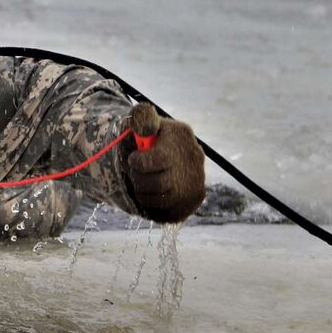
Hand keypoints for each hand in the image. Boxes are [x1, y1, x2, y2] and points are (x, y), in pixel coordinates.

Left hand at [127, 104, 205, 223]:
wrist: (158, 153)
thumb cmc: (143, 138)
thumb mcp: (139, 123)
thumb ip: (140, 120)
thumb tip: (143, 121)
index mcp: (181, 134)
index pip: (159, 159)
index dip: (138, 163)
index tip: (133, 159)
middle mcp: (195, 157)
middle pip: (160, 184)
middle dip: (139, 180)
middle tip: (134, 173)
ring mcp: (198, 179)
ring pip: (163, 200)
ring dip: (143, 193)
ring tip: (142, 182)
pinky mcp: (194, 198)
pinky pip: (168, 212)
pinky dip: (152, 206)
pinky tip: (150, 193)